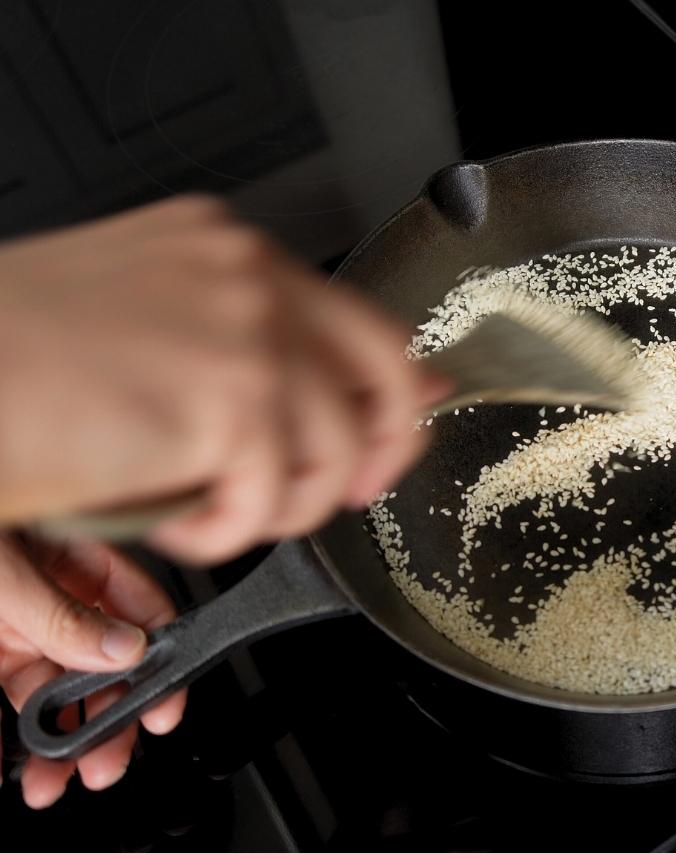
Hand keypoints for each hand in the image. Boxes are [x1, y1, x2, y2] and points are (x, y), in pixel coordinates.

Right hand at [0, 195, 450, 562]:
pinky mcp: (229, 405)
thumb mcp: (147, 326)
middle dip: (384, 446)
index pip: (359, 320)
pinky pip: (271, 498)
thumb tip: (328, 388)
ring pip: (336, 450)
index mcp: (228, 251)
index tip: (384, 429)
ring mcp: (248, 336)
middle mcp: (251, 278)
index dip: (389, 390)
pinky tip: (176, 518)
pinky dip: (228, 531)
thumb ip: (241, 345)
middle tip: (346, 489)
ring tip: (219, 511)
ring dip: (283, 504)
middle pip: (388, 372)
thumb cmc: (9, 353)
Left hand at [0, 532, 184, 807]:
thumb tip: (125, 651)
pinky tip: (5, 767)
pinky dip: (5, 741)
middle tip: (106, 761)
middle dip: (106, 720)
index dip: (159, 661)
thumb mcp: (7, 574)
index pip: (140, 611)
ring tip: (53, 780)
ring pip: (52, 693)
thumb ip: (64, 615)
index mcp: (77, 561)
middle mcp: (53, 596)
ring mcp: (15, 628)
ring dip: (56, 742)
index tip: (161, 709)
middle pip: (100, 665)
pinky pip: (2, 703)